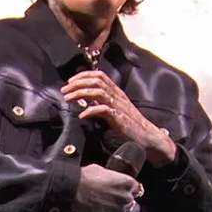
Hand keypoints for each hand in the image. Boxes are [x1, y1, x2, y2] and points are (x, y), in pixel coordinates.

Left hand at [62, 71, 176, 166]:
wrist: (147, 136)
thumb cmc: (130, 125)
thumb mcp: (115, 110)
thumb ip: (102, 103)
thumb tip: (86, 100)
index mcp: (116, 92)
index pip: (100, 75)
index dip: (84, 75)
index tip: (70, 81)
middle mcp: (117, 95)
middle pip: (96, 81)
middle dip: (77, 83)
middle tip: (64, 90)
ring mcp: (118, 105)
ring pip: (97, 92)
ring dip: (80, 93)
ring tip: (68, 99)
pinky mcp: (118, 117)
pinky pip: (103, 109)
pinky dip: (90, 111)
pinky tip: (82, 115)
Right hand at [73, 164, 140, 211]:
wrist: (73, 190)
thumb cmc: (86, 178)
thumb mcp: (104, 170)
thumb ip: (115, 178)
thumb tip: (114, 181)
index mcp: (128, 183)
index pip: (137, 189)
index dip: (129, 190)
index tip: (123, 191)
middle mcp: (127, 198)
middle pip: (129, 201)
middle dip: (121, 200)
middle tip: (108, 197)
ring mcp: (119, 211)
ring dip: (113, 209)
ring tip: (100, 204)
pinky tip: (97, 211)